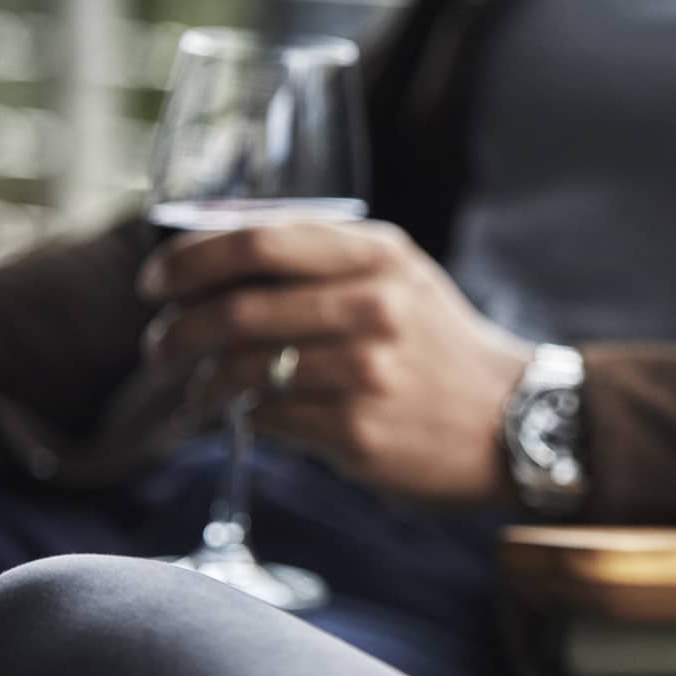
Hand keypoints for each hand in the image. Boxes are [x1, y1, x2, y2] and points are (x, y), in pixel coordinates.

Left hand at [138, 220, 533, 502]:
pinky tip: (242, 416)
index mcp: (378, 256)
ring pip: (242, 370)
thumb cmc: (441, 347)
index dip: (190, 261)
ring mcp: (366, 372)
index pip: (257, 243)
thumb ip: (322, 257)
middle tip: (159, 347)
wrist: (518, 421)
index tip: (157, 283)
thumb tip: (212, 252)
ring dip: (200, 382)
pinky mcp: (357, 432)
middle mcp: (373, 307)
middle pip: (236, 310)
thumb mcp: (400, 277)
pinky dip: (241, 417)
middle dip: (176, 331)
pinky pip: (268, 419)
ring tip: (193, 389)